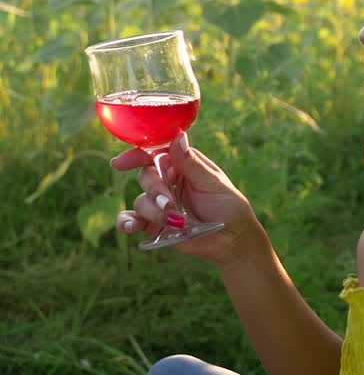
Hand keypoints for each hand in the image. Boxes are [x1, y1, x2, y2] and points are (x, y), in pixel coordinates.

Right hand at [111, 132, 263, 264]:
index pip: (155, 154)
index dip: (136, 155)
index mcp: (182, 166)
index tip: (120, 163)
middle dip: (156, 191)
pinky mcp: (153, 223)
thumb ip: (191, 163)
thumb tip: (178, 136)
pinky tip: (131, 227)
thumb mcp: (213, 183)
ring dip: (154, 211)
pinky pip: (131, 220)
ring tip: (176, 222)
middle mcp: (167, 182)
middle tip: (170, 205)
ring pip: (141, 201)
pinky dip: (126, 222)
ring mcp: (159, 203)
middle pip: (146, 177)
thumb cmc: (228, 206)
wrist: (232, 238)